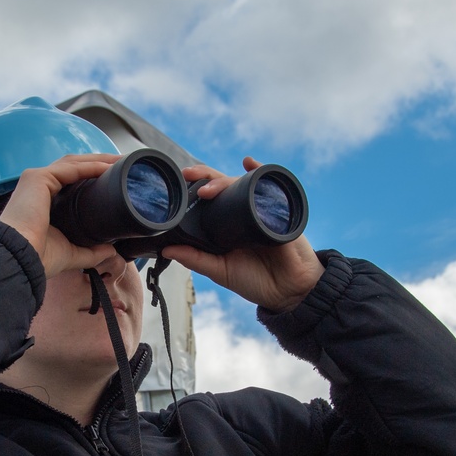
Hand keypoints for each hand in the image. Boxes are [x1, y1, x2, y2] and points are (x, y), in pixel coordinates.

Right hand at [0, 153, 121, 277]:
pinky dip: (90, 166)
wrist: (19, 259)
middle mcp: (38, 188)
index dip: (92, 177)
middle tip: (121, 165)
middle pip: (74, 168)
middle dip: (98, 163)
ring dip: (97, 160)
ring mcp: (36, 180)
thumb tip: (110, 251)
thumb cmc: (37, 258)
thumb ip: (91, 252)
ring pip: (72, 163)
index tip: (114, 179)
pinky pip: (70, 168)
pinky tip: (108, 167)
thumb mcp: (71, 253)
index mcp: (43, 202)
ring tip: (119, 162)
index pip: (71, 182)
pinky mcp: (37, 178)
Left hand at [161, 157, 325, 312]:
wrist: (288, 292)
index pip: (208, 199)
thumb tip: (167, 249)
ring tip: (211, 185)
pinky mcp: (279, 211)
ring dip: (225, 179)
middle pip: (222, 185)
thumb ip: (196, 259)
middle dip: (204, 176)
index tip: (178, 184)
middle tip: (189, 175)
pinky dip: (261, 171)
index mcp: (226, 224)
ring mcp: (260, 209)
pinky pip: (270, 186)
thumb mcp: (220, 270)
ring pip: (241, 183)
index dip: (194, 189)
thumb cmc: (254, 281)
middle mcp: (241, 212)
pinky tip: (249, 164)